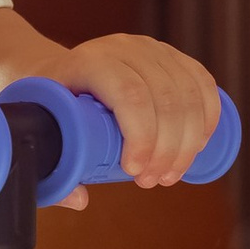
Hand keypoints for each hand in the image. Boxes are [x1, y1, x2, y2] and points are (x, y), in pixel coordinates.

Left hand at [55, 32, 224, 190]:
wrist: (55, 70)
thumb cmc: (49, 107)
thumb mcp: (41, 131)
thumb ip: (53, 170)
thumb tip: (81, 200)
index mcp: (91, 61)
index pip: (129, 95)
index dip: (142, 136)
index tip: (135, 172)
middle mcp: (124, 48)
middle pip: (165, 98)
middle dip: (168, 149)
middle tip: (155, 181)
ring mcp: (151, 49)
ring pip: (188, 94)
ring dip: (188, 141)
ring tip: (172, 173)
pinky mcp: (171, 56)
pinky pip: (203, 83)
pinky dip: (208, 117)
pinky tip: (198, 145)